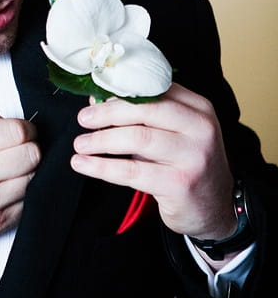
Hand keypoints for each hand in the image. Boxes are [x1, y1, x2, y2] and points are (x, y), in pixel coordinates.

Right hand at [0, 110, 39, 249]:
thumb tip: (11, 121)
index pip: (18, 131)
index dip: (27, 129)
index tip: (25, 132)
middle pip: (32, 154)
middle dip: (31, 148)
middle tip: (21, 150)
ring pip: (33, 179)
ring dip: (27, 172)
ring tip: (11, 171)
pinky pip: (26, 203)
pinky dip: (20, 195)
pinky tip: (5, 190)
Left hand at [71, 83, 236, 241]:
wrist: (216, 208)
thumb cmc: (186, 165)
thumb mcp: (172, 134)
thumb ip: (140, 116)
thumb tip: (97, 100)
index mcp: (198, 108)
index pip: (154, 90)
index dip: (119, 92)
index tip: (95, 98)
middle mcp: (200, 128)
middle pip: (145, 110)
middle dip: (107, 113)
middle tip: (83, 119)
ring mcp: (193, 156)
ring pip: (137, 138)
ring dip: (101, 140)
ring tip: (80, 144)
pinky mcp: (180, 184)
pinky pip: (132, 171)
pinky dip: (102, 167)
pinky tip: (84, 164)